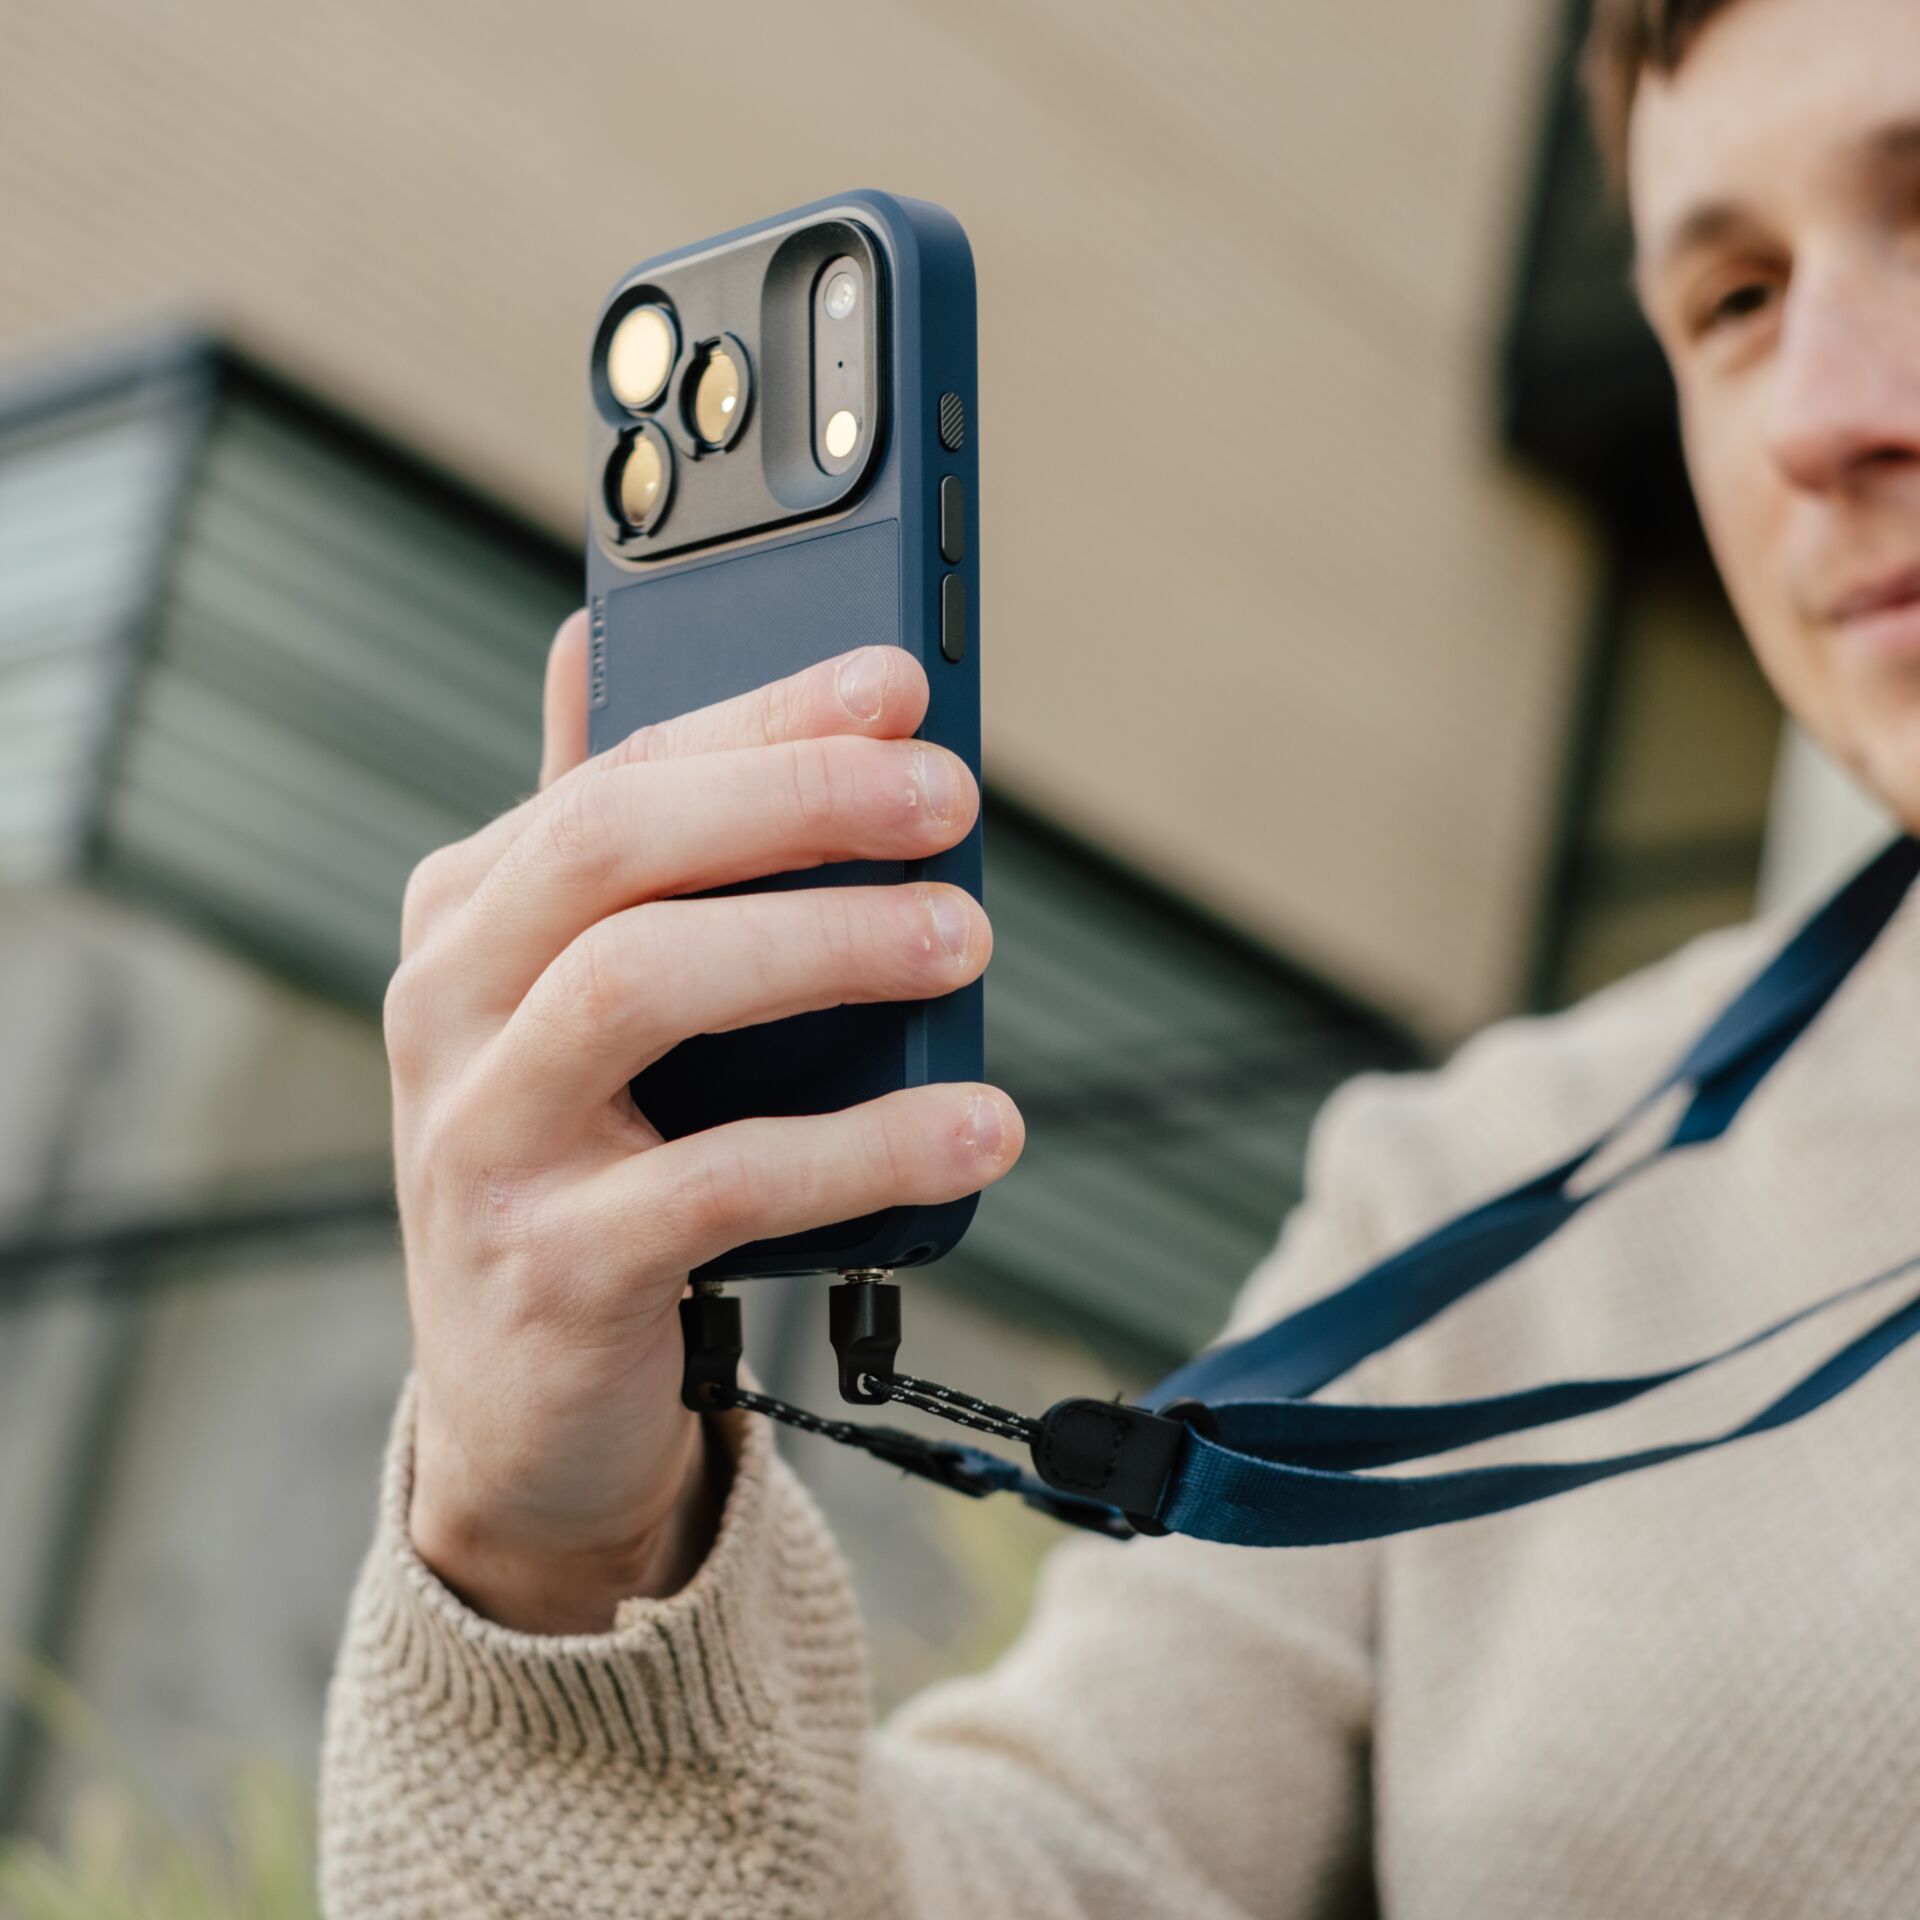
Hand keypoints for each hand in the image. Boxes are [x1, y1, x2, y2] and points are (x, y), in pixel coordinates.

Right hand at [392, 614, 1021, 1630]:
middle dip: (797, 799)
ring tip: (964, 937)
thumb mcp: (573, 990)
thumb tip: (589, 640)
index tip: (899, 683)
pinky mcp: (554, 1267)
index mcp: (471, 914)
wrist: (527, 1404)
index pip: (618, 770)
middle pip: (614, 848)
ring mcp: (484, 1139)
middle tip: (946, 798)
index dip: (765, 717)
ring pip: (645, 984)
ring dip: (829, 942)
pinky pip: (723, 1181)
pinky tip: (975, 1127)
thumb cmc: (583, 1162)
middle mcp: (450, 1006)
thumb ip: (600, 832)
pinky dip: (865, 1146)